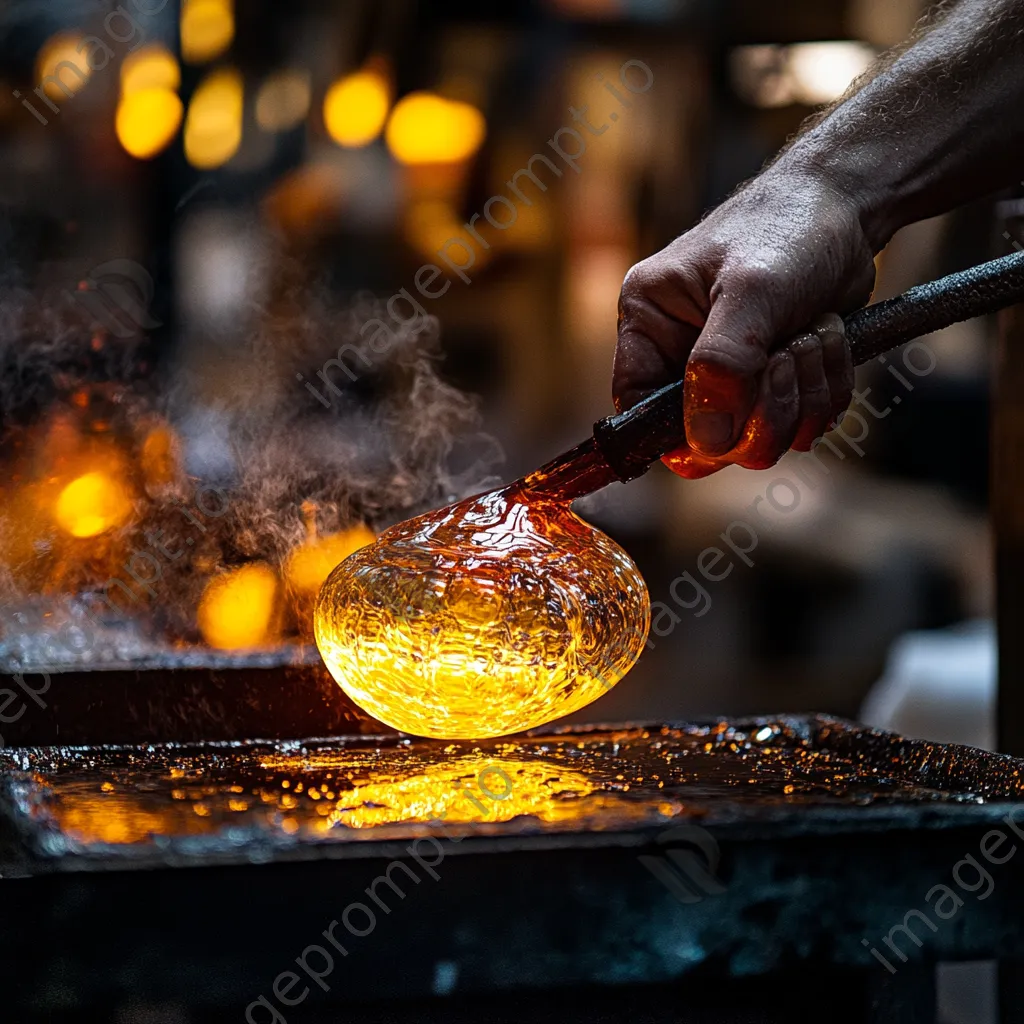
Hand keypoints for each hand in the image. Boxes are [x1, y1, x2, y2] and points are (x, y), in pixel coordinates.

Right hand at [614, 164, 877, 478]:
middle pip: (708, 442)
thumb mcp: (751, 291)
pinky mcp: (772, 383)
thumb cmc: (786, 228)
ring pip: (760, 440)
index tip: (728, 423)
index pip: (639, 410)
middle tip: (789, 355)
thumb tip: (705, 442)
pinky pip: (799, 427)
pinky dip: (825, 391)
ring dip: (804, 394)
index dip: (681, 432)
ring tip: (814, 334)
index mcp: (650, 327)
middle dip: (764, 409)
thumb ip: (722, 365)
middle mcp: (681, 357)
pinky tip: (827, 341)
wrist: (847, 206)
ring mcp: (730, 376)